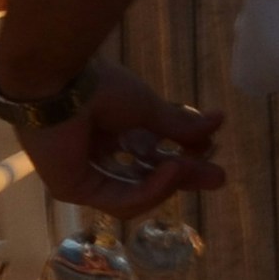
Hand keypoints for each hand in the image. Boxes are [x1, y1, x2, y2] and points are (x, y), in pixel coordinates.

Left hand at [28, 61, 226, 216]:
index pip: (151, 153)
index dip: (182, 155)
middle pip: (145, 176)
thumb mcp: (147, 107)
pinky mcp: (73, 190)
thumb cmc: (97, 85)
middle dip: (183, 177)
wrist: (58, 81)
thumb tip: (220, 122)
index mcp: (109, 129)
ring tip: (192, 168)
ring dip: (167, 183)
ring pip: (134, 193)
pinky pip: (118, 199)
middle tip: (218, 177)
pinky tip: (170, 170)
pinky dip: (148, 189)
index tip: (212, 150)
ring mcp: (83, 174)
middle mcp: (96, 153)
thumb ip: (179, 124)